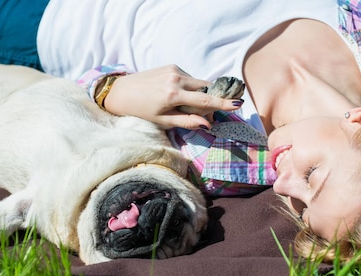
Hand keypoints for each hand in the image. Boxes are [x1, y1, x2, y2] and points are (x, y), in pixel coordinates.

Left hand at [103, 65, 242, 129]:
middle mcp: (176, 79)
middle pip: (206, 88)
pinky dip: (190, 87)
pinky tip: (178, 95)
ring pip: (199, 83)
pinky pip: (190, 78)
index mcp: (173, 95)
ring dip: (200, 94)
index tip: (238, 104)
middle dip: (212, 100)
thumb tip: (207, 124)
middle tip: (209, 114)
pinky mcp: (172, 66)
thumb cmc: (141, 111)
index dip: (223, 104)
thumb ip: (186, 121)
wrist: (122, 92)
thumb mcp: (163, 121)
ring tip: (186, 105)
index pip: (205, 101)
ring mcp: (174, 70)